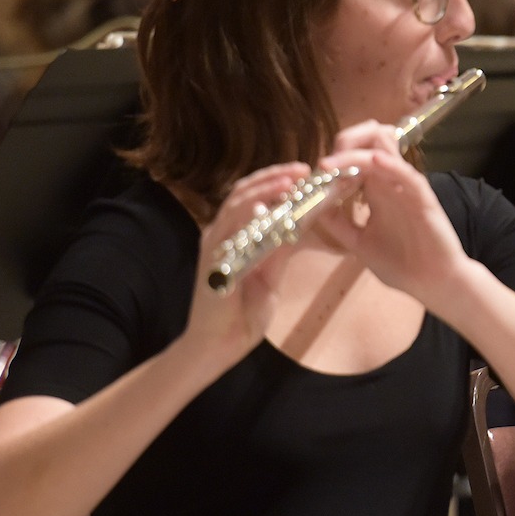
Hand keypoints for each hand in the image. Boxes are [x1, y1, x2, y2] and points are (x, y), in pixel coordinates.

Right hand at [183, 162, 311, 367]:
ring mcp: (213, 244)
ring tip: (290, 180)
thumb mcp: (269, 276)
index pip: (252, 197)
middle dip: (273, 177)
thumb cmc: (241, 314)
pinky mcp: (212, 260)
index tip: (303, 174)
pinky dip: (248, 214)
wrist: (217, 346)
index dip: (275, 182)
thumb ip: (279, 250)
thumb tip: (299, 224)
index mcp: (232, 236)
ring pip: (236, 204)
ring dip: (264, 188)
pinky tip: (268, 205)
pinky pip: (229, 230)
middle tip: (301, 169)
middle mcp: (219, 234)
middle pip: (243, 192)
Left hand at [313, 121, 469, 302]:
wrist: (434, 283)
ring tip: (334, 162)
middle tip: (324, 164)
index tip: (314, 174)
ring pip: (385, 151)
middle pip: (370, 142)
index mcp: (376, 191)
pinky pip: (407, 175)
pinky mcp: (423, 198)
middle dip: (345, 143)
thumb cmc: (402, 264)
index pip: (356, 157)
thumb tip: (313, 207)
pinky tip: (374, 160)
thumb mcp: (359, 243)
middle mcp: (390, 183)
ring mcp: (406, 188)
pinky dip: (390, 165)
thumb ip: (339, 224)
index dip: (334, 158)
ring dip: (358, 152)